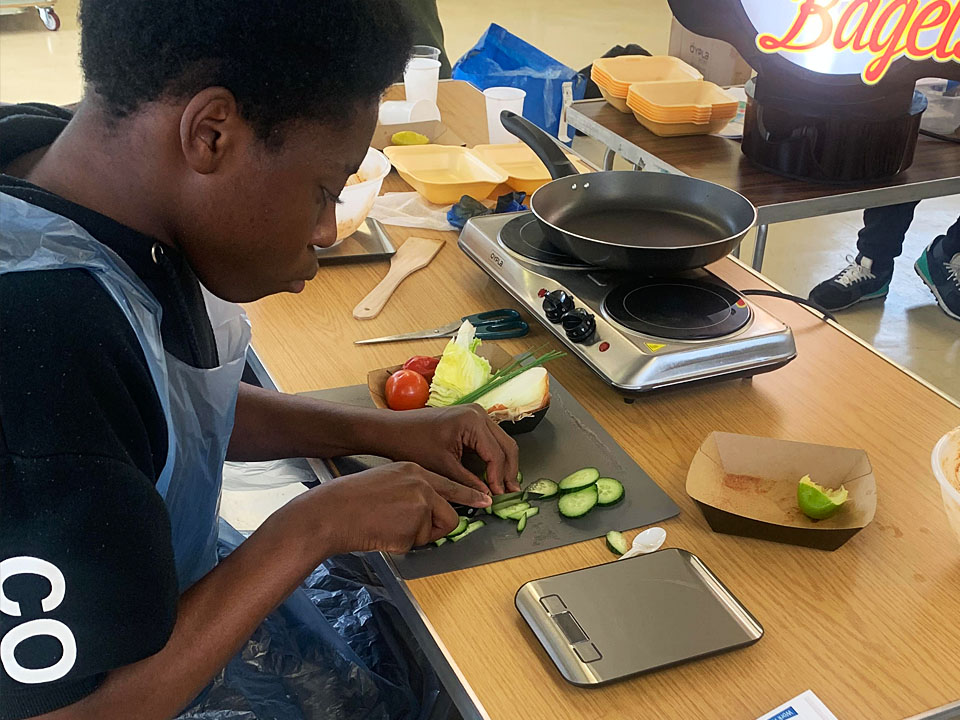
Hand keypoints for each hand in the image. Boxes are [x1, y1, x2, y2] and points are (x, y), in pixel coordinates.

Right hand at [303, 462, 490, 554]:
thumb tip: (426, 508)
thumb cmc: (351, 499)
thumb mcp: (386, 480)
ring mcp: (420, 504)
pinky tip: (382, 533)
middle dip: (437, 528)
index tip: (485, 500)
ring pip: (433, 531)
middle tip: (413, 531)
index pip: (450, 483)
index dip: (469, 494)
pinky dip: (401, 544)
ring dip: (416, 536)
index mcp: (414, 470)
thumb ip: (410, 489)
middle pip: (449, 513)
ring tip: (388, 527)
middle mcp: (421, 484)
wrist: (332, 512)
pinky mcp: (414, 525)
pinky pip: (416, 543)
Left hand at [369, 404, 520, 494]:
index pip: (496, 454)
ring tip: (503, 486)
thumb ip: (468, 482)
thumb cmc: (412, 443)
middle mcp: (478, 413)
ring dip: (503, 464)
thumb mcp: (442, 467)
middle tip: (510, 492)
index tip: (499, 495)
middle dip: (508, 471)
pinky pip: (491, 439)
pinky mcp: (471, 420)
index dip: (499, 478)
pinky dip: (493, 457)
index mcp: (472, 421)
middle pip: (506, 445)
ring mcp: (476, 414)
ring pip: (502, 442)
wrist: (393, 431)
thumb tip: (488, 496)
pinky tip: (492, 474)